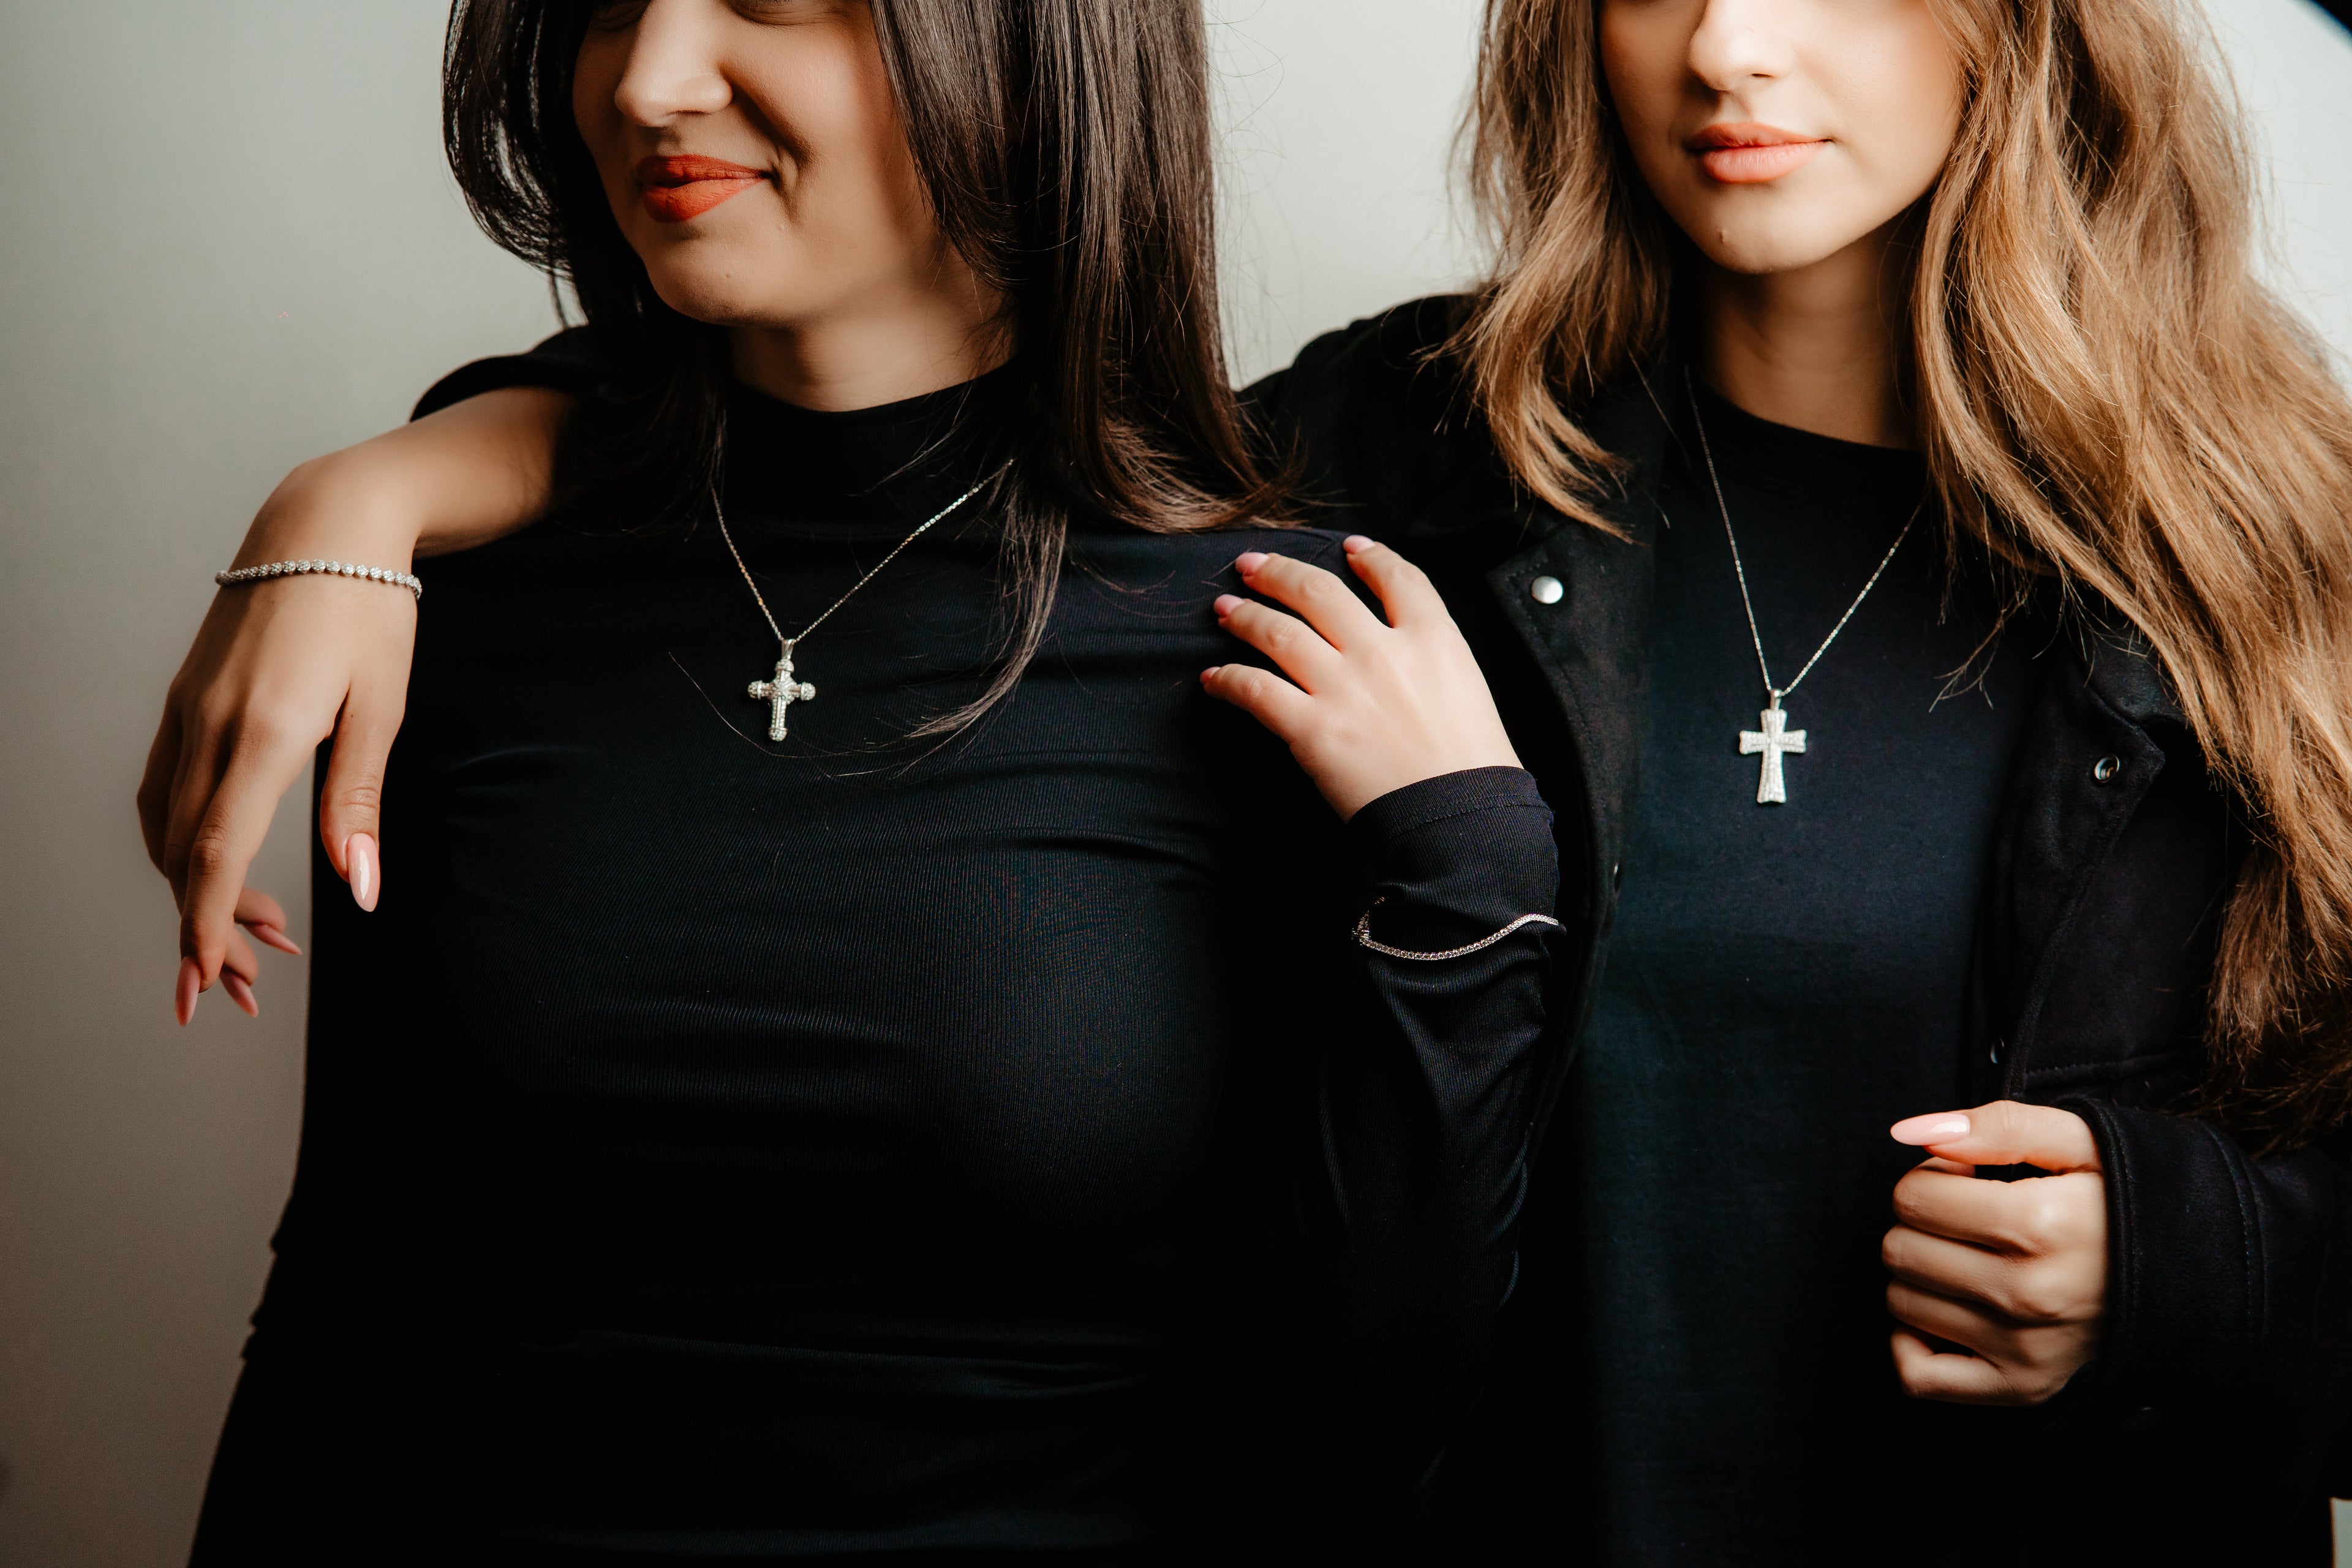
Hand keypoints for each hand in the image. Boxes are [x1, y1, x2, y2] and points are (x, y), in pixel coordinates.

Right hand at [135, 387, 567, 1023]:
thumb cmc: (368, 609)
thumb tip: (360, 891)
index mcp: (265, 731)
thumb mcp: (382, 708)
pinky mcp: (186, 697)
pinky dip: (182, 841)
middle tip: (245, 984)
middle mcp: (210, 723)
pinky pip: (165, 786)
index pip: (215, 852)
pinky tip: (218, 864)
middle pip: (183, 853)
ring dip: (193, 888)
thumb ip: (359, 805)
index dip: (204, 925)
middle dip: (206, 927)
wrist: (325, 524)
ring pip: (165, 825)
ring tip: (253, 933)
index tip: (201, 984)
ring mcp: (188, 708)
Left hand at [1200, 537, 1521, 818]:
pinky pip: (1255, 690)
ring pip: (1279, 631)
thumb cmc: (1474, 769)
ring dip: (1245, 616)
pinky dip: (1228, 680)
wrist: (1459, 818)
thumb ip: (1434, 663)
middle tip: (1253, 566)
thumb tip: (1404, 656)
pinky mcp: (1310, 728)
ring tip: (1224, 609)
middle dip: (1279, 572)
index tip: (1348, 548)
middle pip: (1320, 592)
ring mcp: (1343, 687)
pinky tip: (1213, 678)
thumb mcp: (1471, 692)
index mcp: (1432, 640)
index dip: (1371, 557)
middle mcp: (1382, 652)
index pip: (1398, 579)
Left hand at [1882, 1101, 2106, 1404]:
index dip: (1932, 1177)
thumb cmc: (2125, 1201)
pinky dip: (1914, 1344)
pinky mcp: (2024, 1387)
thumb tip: (1908, 1132)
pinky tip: (1946, 1313)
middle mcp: (2030, 1294)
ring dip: (1922, 1276)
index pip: (1914, 1196)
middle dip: (1923, 1224)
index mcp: (2042, 1224)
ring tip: (1972, 1260)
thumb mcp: (2082, 1141)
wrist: (2195, 1276)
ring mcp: (2026, 1349)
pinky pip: (1920, 1377)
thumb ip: (1996, 1126)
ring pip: (1902, 1303)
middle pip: (1901, 1249)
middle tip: (1969, 1220)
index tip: (1967, 1181)